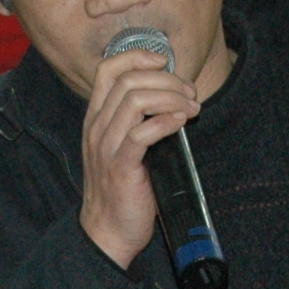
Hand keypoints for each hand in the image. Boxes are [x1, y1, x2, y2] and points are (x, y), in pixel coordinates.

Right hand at [76, 40, 195, 269]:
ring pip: (136, 101)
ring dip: (172, 97)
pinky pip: (142, 133)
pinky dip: (166, 121)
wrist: (107, 232)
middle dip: (167, 79)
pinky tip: (182, 122)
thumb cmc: (122, 189)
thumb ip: (137, 122)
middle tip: (191, 93)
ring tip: (192, 108)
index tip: (164, 62)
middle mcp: (97, 127)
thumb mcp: (122, 147)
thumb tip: (170, 99)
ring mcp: (106, 146)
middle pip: (129, 80)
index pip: (107, 69)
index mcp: (96, 118)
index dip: (138, 56)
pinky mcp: (120, 167)